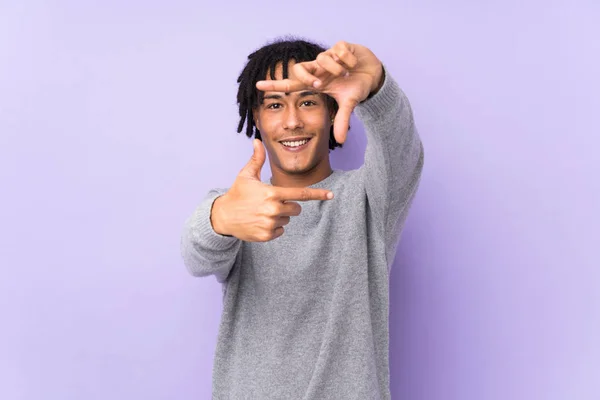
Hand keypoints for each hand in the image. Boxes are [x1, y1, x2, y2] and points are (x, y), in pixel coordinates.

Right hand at [211, 139, 333, 241]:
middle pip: (296, 209)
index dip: (317, 194)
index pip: (300, 194)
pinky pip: (281, 232)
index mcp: (272, 193)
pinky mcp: (266, 236)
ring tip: (262, 213)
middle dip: (288, 205)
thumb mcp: (246, 176)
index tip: (331, 195)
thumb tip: (257, 141)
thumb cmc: (237, 194)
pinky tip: (260, 222)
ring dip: (279, 217)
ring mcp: (270, 224)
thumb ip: (256, 160)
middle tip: (270, 203)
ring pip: (287, 220)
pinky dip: (273, 228)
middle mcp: (273, 209)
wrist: (222, 217)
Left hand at [255, 41, 382, 143]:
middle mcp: (318, 68)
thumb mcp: (349, 104)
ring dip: (338, 68)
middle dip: (307, 77)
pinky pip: (339, 50)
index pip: (291, 84)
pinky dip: (348, 59)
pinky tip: (353, 63)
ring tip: (348, 73)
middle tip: (321, 84)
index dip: (274, 85)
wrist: (374, 74)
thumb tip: (340, 141)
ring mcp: (327, 56)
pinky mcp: (339, 45)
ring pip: (324, 58)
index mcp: (316, 81)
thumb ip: (342, 120)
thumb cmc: (356, 87)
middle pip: (299, 69)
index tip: (257, 86)